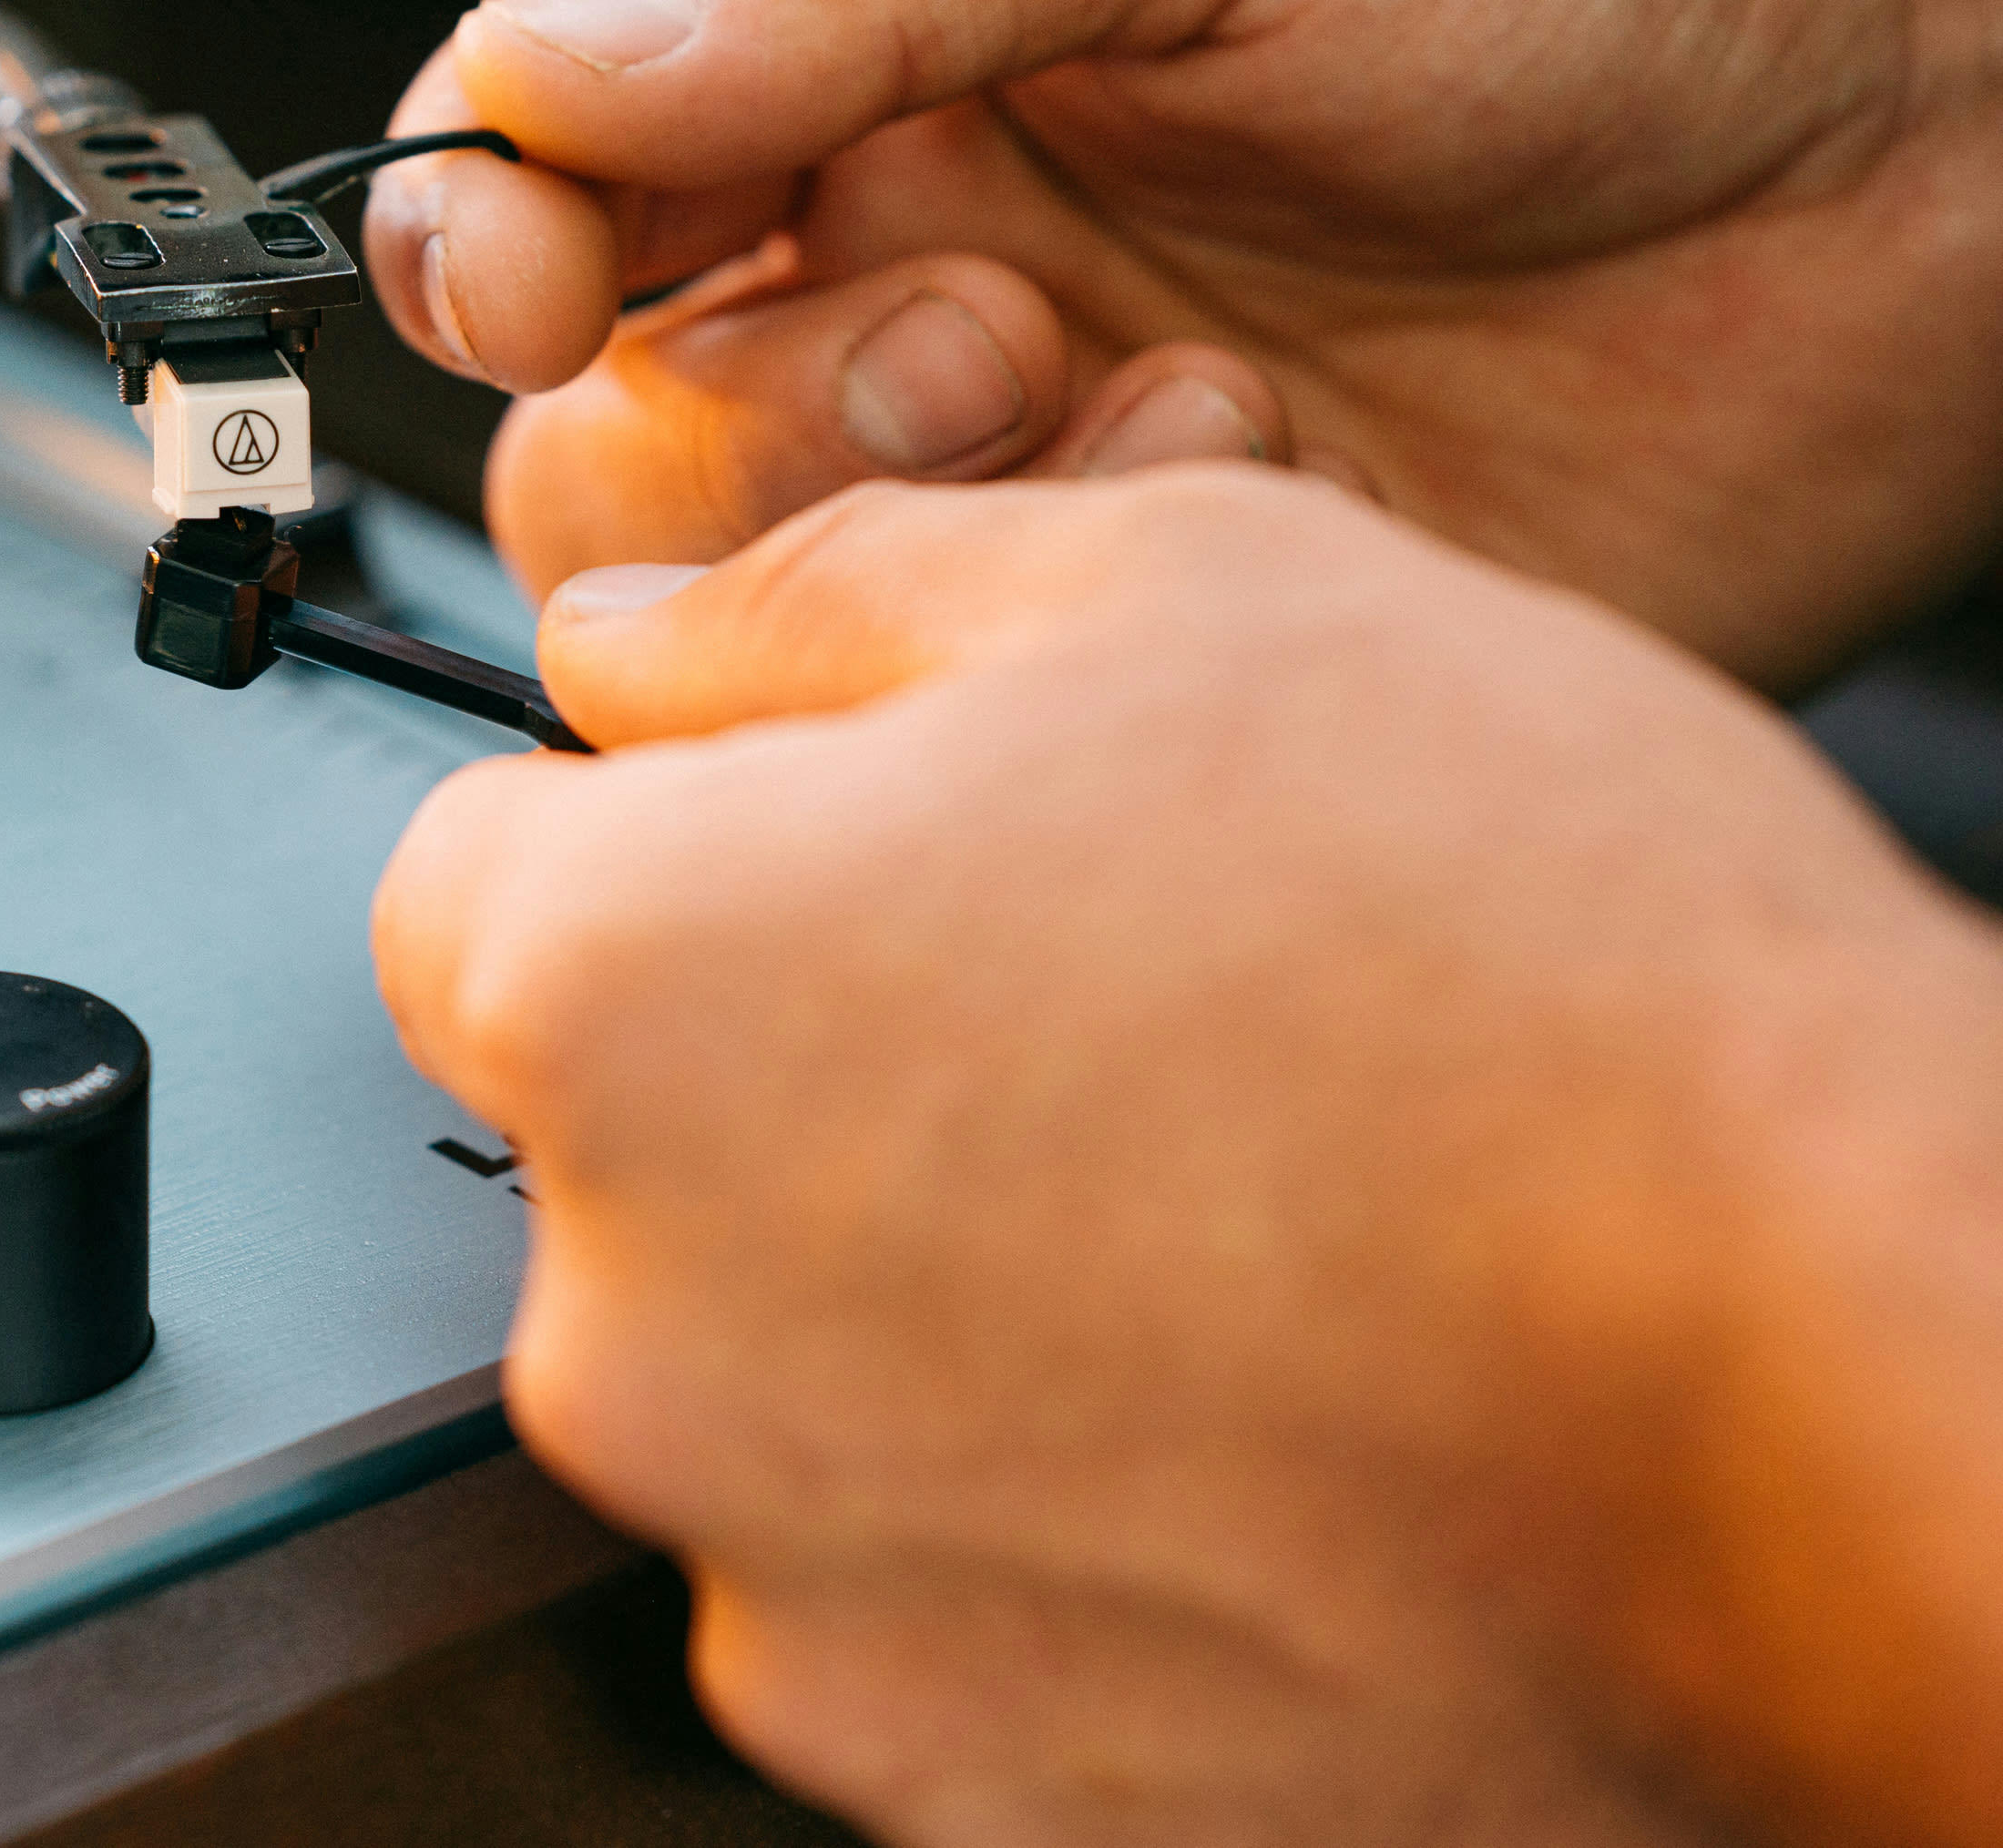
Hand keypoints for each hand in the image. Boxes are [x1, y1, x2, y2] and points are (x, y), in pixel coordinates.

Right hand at [361, 0, 2002, 688]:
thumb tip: (547, 73)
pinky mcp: (1190, 654)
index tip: (540, 277)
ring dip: (900, 528)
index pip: (560, 184)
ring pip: (771, 615)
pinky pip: (1002, 719)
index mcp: (892, 73)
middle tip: (969, 326)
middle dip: (733, 413)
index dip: (497, 242)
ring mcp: (1055, 489)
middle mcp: (936, 285)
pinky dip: (1087, 623)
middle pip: (614, 446)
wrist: (1968, 108)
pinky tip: (1269, 493)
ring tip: (1132, 399)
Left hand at [373, 471, 2002, 1846]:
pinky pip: (903, 1574)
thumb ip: (811, 600)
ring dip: (911, 1285)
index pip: (469, 875)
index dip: (651, 823)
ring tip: (1207, 1196)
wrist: (1850, 1361)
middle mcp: (628, 1319)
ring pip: (761, 1365)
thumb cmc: (1536, 976)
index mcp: (616, 999)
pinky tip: (1240, 1393)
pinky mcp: (942, 1770)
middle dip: (787, 1057)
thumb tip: (641, 636)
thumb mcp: (1158, 590)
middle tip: (1080, 1000)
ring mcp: (777, 1578)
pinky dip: (1024, 1500)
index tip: (812, 837)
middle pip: (618, 1137)